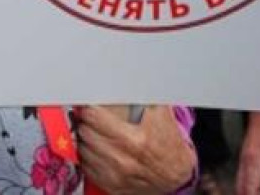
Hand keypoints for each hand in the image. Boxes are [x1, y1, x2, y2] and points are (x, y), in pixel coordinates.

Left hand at [77, 105, 195, 194]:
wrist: (176, 173)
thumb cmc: (167, 142)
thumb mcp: (160, 113)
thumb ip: (142, 95)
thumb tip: (128, 76)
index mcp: (135, 140)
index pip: (94, 118)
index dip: (89, 109)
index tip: (88, 105)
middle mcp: (123, 160)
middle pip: (86, 133)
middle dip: (87, 122)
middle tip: (92, 118)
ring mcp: (116, 176)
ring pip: (83, 150)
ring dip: (86, 139)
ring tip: (94, 132)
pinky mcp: (111, 187)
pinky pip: (86, 167)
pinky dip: (88, 156)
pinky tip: (96, 149)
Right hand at [236, 112, 259, 194]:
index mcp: (253, 162)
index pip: (249, 188)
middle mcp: (244, 163)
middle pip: (240, 188)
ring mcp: (243, 161)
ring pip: (239, 183)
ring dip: (247, 192)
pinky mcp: (245, 159)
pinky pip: (242, 177)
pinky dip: (248, 186)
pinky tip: (259, 189)